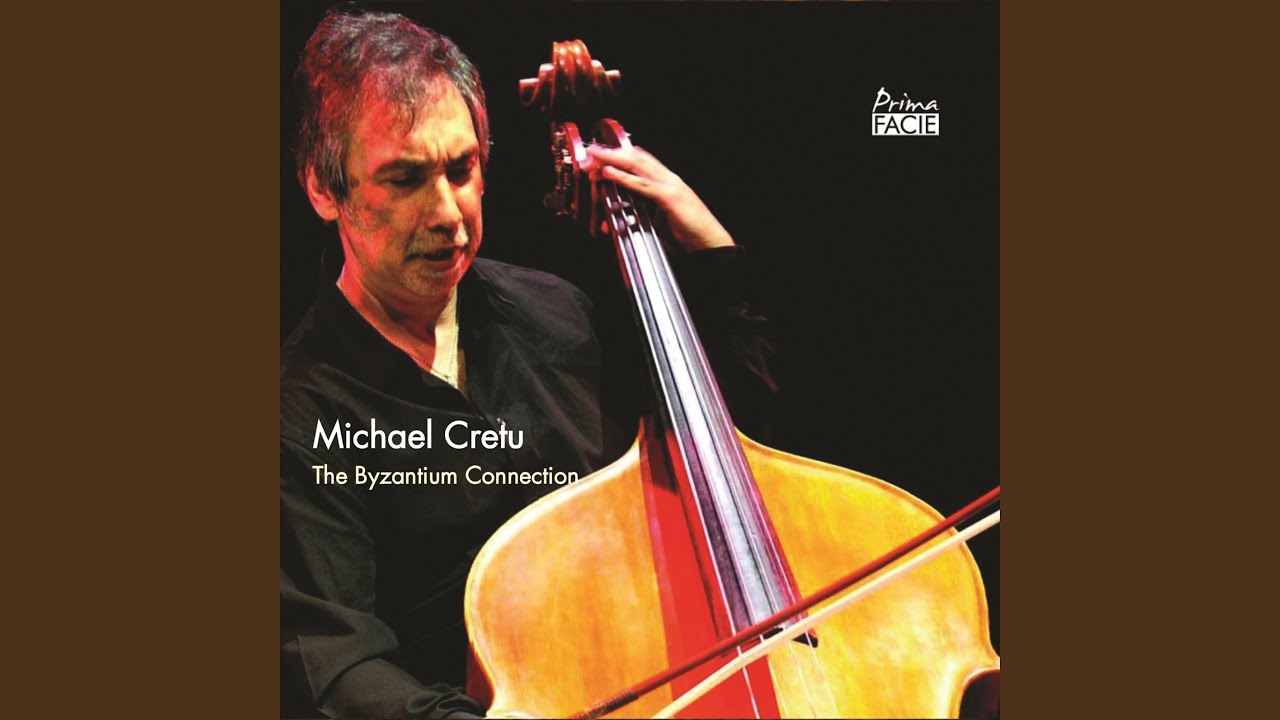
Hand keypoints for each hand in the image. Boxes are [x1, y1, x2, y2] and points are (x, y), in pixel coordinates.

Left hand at [583, 144, 733, 251]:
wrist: (712, 244)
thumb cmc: (689, 235)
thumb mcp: (661, 220)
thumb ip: (642, 214)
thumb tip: (618, 217)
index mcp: (669, 182)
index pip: (642, 162)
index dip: (621, 156)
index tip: (601, 156)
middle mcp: (669, 179)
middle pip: (636, 158)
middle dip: (613, 153)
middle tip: (592, 152)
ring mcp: (671, 186)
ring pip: (637, 166)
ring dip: (613, 160)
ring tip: (595, 156)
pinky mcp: (670, 198)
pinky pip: (642, 185)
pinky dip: (624, 177)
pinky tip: (609, 173)